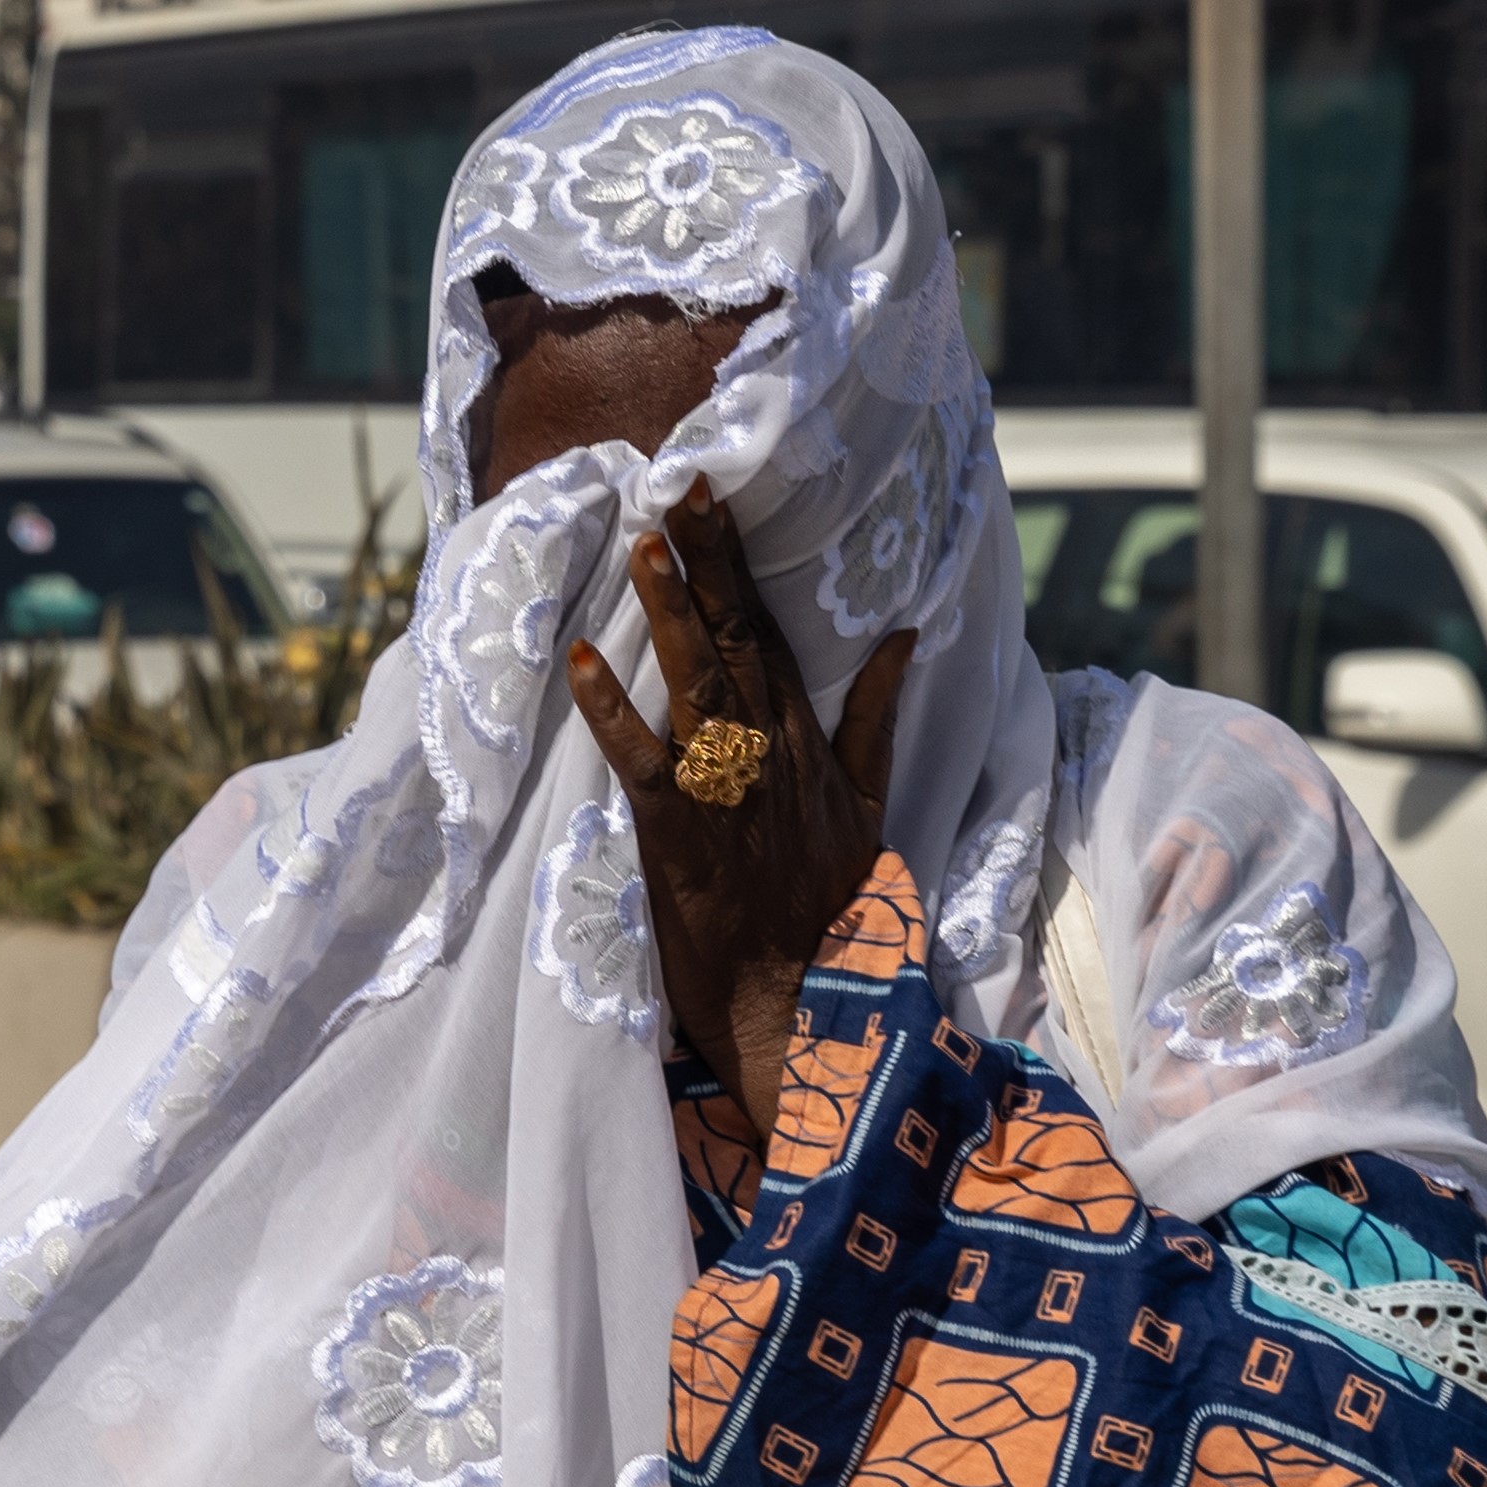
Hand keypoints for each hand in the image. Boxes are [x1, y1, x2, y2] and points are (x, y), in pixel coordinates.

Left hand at [564, 484, 913, 1130]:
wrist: (801, 1000)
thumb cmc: (826, 908)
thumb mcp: (869, 804)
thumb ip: (875, 717)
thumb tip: (901, 635)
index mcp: (803, 741)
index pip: (767, 632)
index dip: (737, 565)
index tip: (714, 499)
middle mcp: (766, 752)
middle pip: (733, 639)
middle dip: (708, 561)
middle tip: (683, 486)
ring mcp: (723, 789)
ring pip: (695, 682)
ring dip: (668, 613)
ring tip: (645, 544)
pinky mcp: (678, 831)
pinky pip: (641, 758)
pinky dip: (612, 709)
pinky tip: (585, 659)